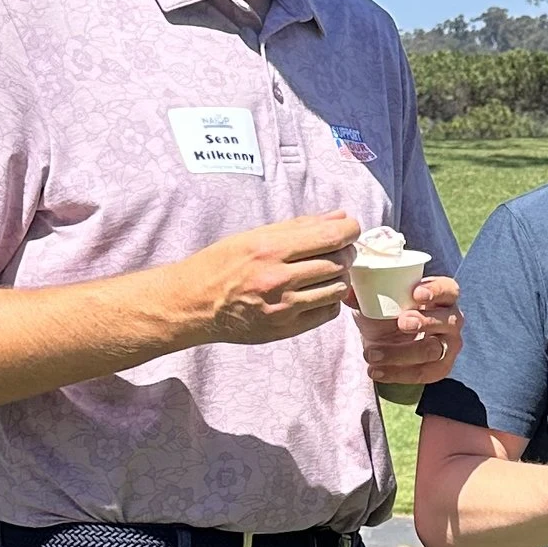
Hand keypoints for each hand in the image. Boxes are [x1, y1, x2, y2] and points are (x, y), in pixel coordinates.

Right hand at [159, 214, 357, 346]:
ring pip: (337, 288)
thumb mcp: (254, 236)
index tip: (352, 229)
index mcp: (269, 249)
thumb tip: (340, 218)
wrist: (195, 303)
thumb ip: (299, 227)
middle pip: (338, 262)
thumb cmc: (222, 264)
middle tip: (341, 249)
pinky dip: (329, 300)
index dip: (351, 231)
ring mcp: (284, 306)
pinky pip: (328, 312)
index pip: (329, 238)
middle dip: (347, 252)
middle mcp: (278, 278)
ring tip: (326, 271)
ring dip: (339, 277)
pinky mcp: (286, 328)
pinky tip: (315, 292)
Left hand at [360, 273, 463, 387]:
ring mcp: (449, 345)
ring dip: (400, 353)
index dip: (436, 291)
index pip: (448, 289)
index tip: (416, 294)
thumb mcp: (374, 299)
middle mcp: (451, 320)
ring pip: (433, 350)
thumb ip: (362, 292)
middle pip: (448, 321)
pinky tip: (376, 371)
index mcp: (441, 295)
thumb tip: (346, 292)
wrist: (382, 341)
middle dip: (425, 322)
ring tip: (371, 354)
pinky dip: (398, 374)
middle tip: (401, 323)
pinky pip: (424, 373)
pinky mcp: (441, 367)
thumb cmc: (385, 312)